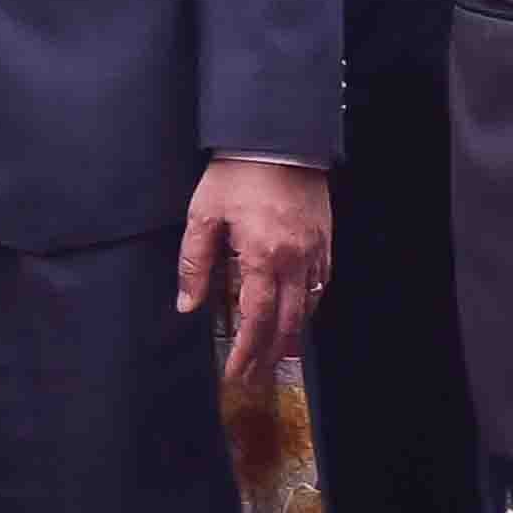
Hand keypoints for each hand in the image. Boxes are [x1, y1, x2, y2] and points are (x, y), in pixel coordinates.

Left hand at [176, 160, 328, 387]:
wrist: (277, 136)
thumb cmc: (238, 172)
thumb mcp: (204, 215)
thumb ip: (195, 263)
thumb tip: (187, 304)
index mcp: (262, 256)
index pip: (256, 319)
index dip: (246, 351)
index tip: (236, 373)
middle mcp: (294, 260)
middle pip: (287, 323)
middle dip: (270, 354)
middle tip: (256, 376)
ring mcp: (314, 250)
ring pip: (308, 306)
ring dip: (291, 335)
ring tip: (275, 354)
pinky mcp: (325, 238)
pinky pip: (321, 282)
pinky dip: (309, 304)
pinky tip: (298, 312)